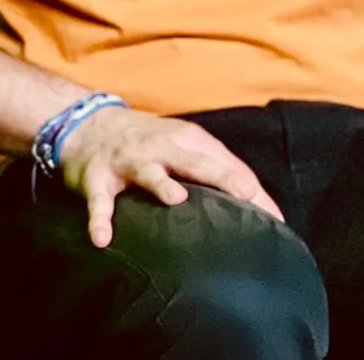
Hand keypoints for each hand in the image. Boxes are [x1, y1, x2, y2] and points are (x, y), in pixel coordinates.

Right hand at [56, 106, 284, 248]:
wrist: (90, 125)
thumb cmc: (150, 142)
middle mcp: (162, 147)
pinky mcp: (97, 178)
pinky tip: (103, 239)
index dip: (251, 188)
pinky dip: (100, 219)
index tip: (274, 217)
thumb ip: (217, 169)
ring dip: (162, 184)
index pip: (227, 164)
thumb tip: (257, 200)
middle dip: (222, 177)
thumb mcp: (185, 146)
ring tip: (177, 199)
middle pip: (196, 162)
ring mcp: (129, 162)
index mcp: (189, 141)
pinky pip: (99, 201)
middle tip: (245, 195)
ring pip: (149, 172)